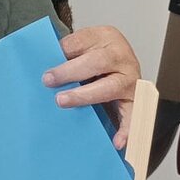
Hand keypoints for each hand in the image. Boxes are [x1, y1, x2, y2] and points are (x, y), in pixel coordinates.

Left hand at [42, 26, 139, 149]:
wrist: (121, 66)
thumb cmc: (95, 57)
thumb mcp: (83, 47)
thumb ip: (67, 53)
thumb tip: (44, 69)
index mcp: (106, 37)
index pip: (83, 41)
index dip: (64, 52)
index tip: (46, 66)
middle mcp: (122, 56)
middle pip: (98, 62)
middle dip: (70, 72)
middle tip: (48, 81)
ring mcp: (131, 79)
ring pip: (110, 87)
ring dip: (85, 96)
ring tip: (63, 102)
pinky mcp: (136, 100)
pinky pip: (133, 116)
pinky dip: (127, 130)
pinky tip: (117, 142)